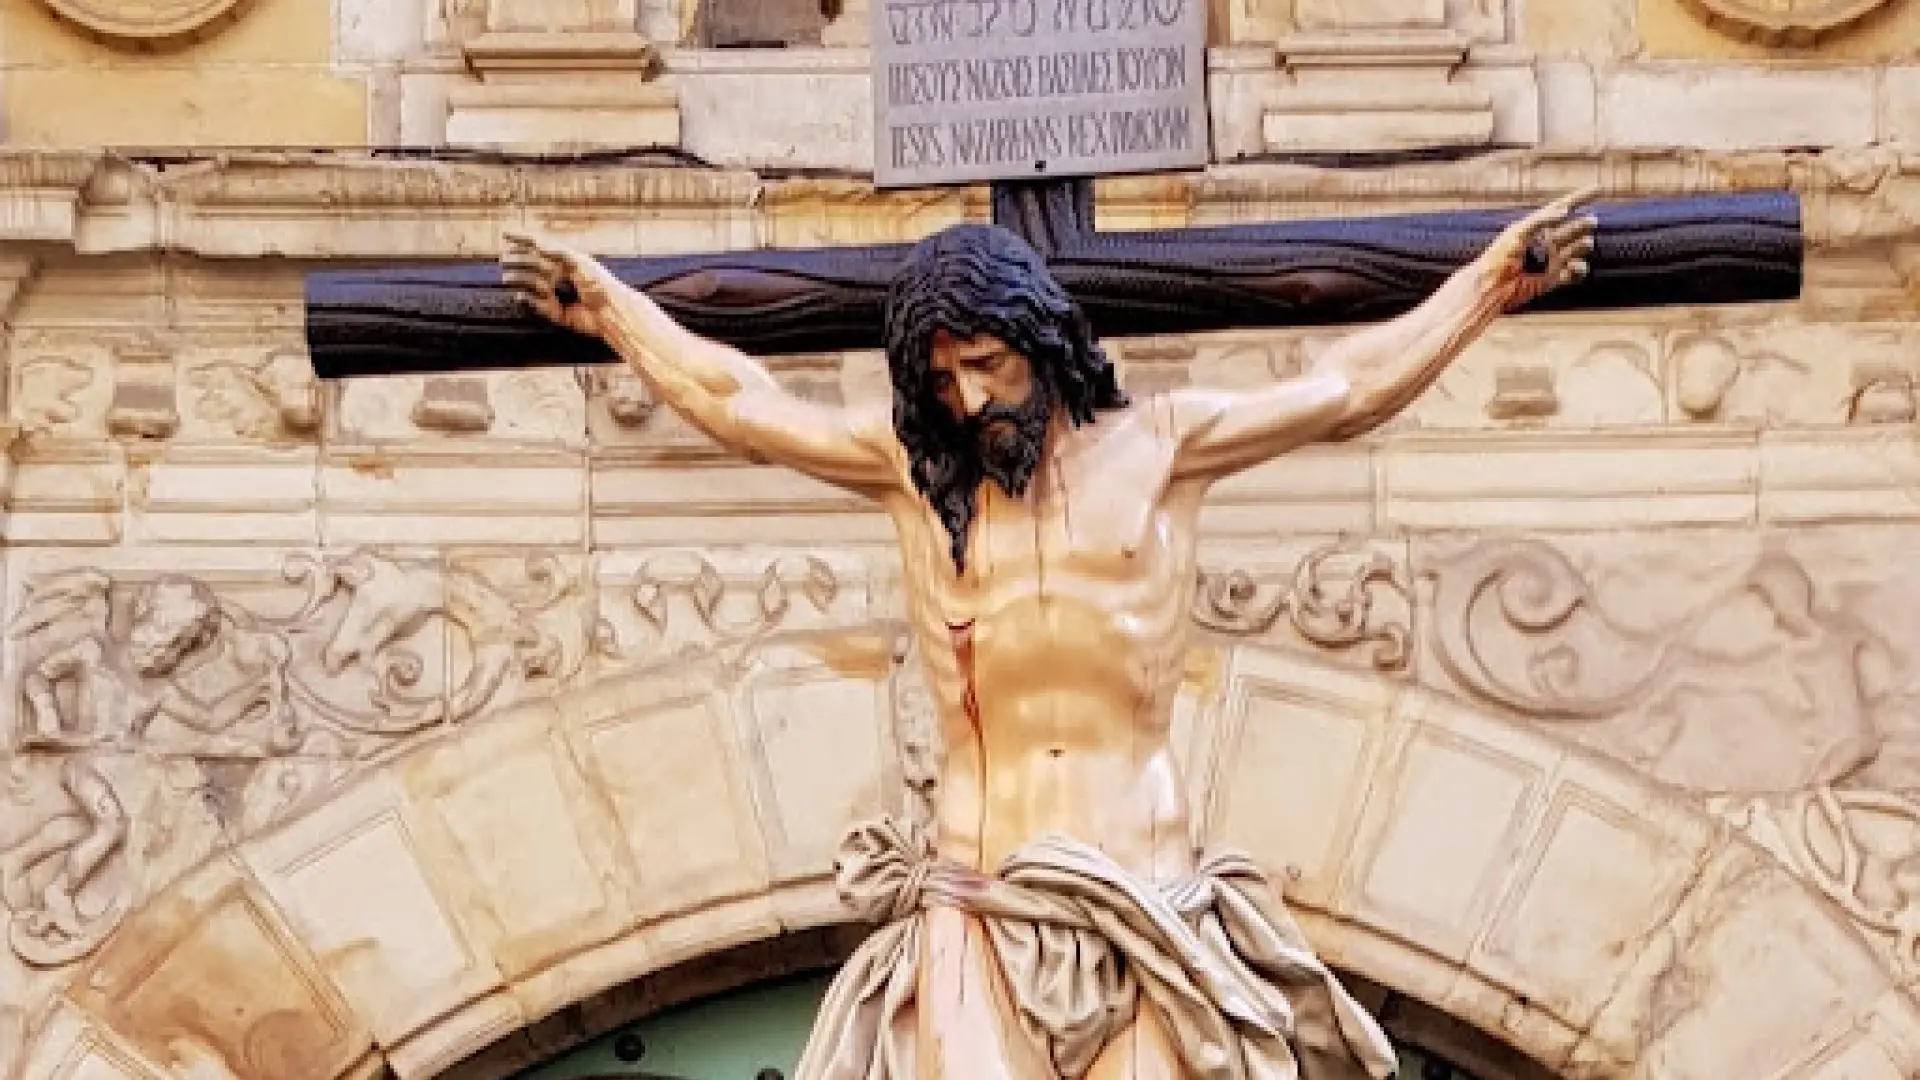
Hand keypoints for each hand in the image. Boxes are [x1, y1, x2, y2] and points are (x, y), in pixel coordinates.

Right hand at [502, 230, 612, 337]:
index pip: (540, 247)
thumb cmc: (601, 284)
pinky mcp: (557, 313)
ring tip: (508, 278)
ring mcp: (558, 295)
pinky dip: (528, 300)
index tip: (506, 235)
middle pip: (533, 265)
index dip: (523, 240)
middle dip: (518, 261)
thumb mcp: (580, 262)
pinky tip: (519, 295)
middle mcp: (561, 276)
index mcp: (566, 261)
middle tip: (504, 259)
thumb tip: (537, 243)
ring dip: (520, 279)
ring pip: (532, 284)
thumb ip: (558, 252)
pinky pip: (538, 306)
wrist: (611, 312)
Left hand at [1481, 186, 1599, 310]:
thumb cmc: (1499, 256)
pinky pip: (1572, 273)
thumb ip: (1542, 219)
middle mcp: (1545, 242)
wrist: (1492, 286)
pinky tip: (1576, 267)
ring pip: (1575, 249)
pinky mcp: (1551, 279)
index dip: (1580, 198)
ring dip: (1582, 245)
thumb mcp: (1518, 232)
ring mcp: (1550, 260)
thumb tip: (1566, 210)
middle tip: (1591, 221)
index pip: (1562, 208)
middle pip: (1572, 229)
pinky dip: (1578, 269)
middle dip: (1582, 225)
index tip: (1599, 188)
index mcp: (1536, 227)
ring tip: (1586, 242)